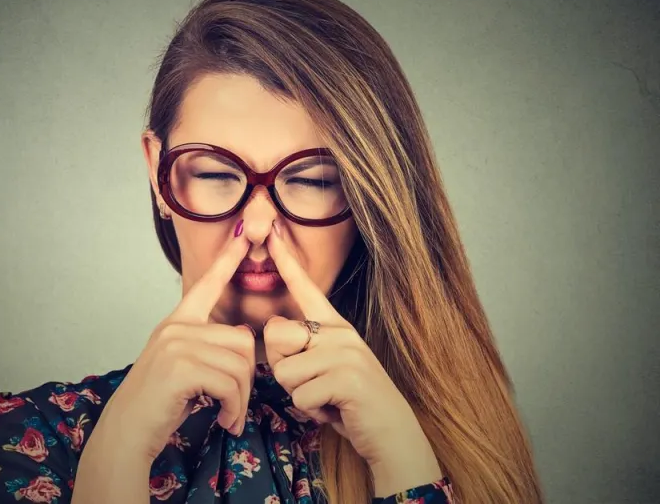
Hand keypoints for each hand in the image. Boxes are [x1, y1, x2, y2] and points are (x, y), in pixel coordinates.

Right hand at [101, 229, 255, 463]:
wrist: (128, 430)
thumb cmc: (159, 401)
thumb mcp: (179, 363)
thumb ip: (204, 345)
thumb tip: (242, 339)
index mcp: (177, 322)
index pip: (206, 284)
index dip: (227, 259)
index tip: (245, 235)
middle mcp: (176, 327)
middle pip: (243, 339)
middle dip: (248, 377)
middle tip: (236, 403)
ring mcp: (177, 345)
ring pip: (239, 364)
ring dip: (242, 398)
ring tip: (229, 415)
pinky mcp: (180, 367)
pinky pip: (229, 383)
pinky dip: (234, 408)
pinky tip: (225, 420)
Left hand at [263, 220, 441, 491]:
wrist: (392, 434)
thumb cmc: (350, 402)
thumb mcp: (328, 368)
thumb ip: (304, 347)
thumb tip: (274, 332)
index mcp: (335, 325)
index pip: (306, 288)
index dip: (287, 260)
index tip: (272, 229)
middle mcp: (340, 332)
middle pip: (277, 337)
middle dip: (283, 369)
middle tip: (313, 384)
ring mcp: (345, 353)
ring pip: (284, 371)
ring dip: (299, 395)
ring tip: (326, 399)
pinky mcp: (346, 377)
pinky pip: (300, 395)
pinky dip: (311, 411)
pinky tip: (334, 411)